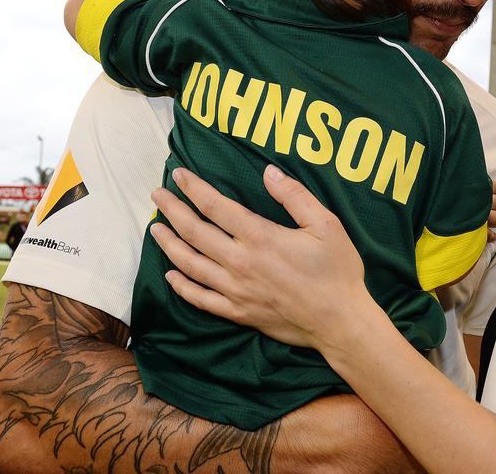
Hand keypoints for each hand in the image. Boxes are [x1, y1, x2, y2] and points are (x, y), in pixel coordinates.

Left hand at [150, 166, 372, 350]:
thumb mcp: (326, 225)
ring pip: (190, 264)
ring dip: (169, 244)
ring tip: (156, 228)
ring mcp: (235, 290)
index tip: (178, 174)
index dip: (193, 188)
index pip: (215, 206)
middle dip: (172, 210)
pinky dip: (181, 286)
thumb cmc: (337, 270)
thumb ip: (295, 196)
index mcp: (260, 237)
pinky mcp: (238, 312)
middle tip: (157, 195)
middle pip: (194, 232)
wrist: (340, 322)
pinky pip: (200, 299)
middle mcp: (240, 263)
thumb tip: (268, 172)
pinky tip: (170, 275)